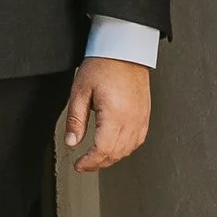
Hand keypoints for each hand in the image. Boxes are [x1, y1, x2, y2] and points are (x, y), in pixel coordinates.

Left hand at [61, 57, 149, 172]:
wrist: (125, 50)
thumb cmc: (104, 65)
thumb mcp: (80, 91)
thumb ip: (75, 120)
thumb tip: (71, 142)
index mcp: (115, 115)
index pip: (103, 150)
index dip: (89, 162)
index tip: (79, 165)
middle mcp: (131, 120)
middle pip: (116, 154)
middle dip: (98, 163)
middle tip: (84, 164)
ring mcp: (141, 118)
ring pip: (128, 150)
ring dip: (111, 158)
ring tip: (96, 158)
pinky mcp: (145, 115)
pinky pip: (137, 141)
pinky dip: (125, 149)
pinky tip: (115, 148)